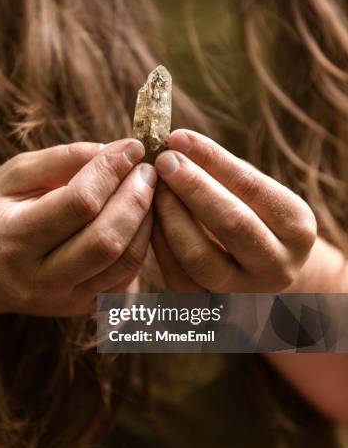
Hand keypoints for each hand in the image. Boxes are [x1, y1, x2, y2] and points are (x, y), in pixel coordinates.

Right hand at [0, 138, 156, 322]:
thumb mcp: (14, 175)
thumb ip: (63, 160)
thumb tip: (118, 150)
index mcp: (14, 240)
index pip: (79, 204)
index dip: (111, 171)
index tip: (131, 147)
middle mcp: (40, 279)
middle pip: (107, 240)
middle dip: (136, 198)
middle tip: (147, 169)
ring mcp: (66, 300)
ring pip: (125, 262)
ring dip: (146, 221)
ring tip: (147, 189)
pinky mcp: (85, 308)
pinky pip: (128, 277)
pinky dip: (141, 244)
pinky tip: (138, 217)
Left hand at [152, 130, 316, 291]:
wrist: (262, 271)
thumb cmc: (254, 217)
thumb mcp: (254, 194)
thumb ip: (223, 172)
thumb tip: (177, 144)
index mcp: (297, 227)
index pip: (251, 187)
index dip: (212, 159)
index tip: (178, 138)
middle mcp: (278, 266)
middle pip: (232, 223)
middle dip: (192, 187)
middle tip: (163, 160)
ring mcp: (246, 293)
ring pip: (200, 258)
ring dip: (171, 217)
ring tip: (154, 188)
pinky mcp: (213, 309)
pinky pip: (178, 277)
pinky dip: (160, 244)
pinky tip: (151, 218)